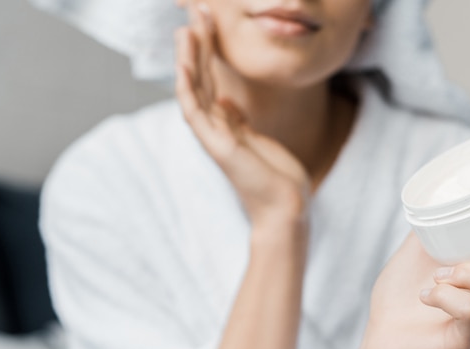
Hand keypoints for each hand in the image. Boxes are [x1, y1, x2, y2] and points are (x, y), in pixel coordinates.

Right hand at [174, 3, 310, 227]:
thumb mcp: (257, 139)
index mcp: (224, 123)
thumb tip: (227, 102)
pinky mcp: (219, 146)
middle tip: (194, 12)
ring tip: (186, 29)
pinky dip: (188, 88)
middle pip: (199, 78)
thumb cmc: (275, 177)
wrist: (284, 207)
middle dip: (198, 44)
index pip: (210, 79)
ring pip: (193, 91)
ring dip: (188, 60)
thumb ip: (238, 119)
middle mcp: (214, 127)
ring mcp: (214, 137)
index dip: (206, 50)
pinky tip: (185, 65)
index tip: (206, 21)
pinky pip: (197, 112)